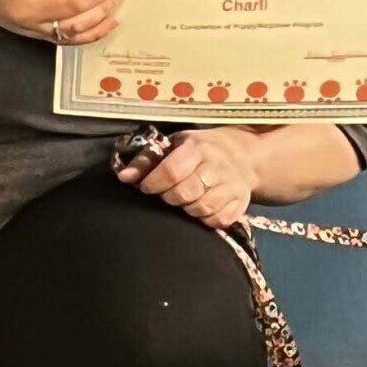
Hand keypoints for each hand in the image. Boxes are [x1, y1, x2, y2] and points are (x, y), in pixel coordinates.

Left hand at [113, 127, 257, 229]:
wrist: (242, 155)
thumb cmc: (200, 150)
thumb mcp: (174, 145)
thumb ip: (148, 160)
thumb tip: (124, 177)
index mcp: (198, 147)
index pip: (172, 170)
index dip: (154, 183)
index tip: (147, 187)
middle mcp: (218, 165)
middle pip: (187, 192)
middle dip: (170, 197)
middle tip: (167, 194)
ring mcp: (233, 185)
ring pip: (203, 208)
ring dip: (188, 209)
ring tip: (184, 201)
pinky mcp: (241, 203)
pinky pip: (219, 220)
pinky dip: (206, 220)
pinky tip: (201, 210)